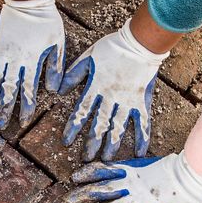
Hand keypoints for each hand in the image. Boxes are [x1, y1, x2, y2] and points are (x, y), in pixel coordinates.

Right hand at [0, 0, 65, 128]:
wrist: (29, 0)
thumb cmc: (47, 22)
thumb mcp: (58, 45)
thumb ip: (55, 68)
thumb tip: (53, 91)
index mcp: (32, 62)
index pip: (28, 91)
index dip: (26, 108)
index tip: (24, 122)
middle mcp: (14, 61)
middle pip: (8, 91)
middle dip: (5, 110)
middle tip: (2, 126)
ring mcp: (0, 54)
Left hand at [60, 21, 167, 160]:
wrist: (140, 42)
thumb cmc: (113, 47)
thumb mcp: (88, 57)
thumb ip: (73, 74)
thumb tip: (58, 90)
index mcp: (96, 87)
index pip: (81, 111)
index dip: (73, 127)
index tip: (67, 142)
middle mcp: (110, 97)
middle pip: (99, 125)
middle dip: (92, 143)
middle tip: (87, 159)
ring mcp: (128, 101)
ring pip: (119, 127)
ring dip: (112, 145)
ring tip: (107, 159)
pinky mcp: (143, 102)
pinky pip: (143, 123)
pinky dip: (142, 138)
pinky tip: (141, 153)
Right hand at [61, 153, 201, 202]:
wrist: (193, 172)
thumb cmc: (187, 200)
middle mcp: (133, 199)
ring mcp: (131, 182)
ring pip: (102, 190)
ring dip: (82, 196)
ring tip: (66, 202)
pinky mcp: (130, 167)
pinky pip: (107, 169)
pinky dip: (91, 172)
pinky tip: (76, 176)